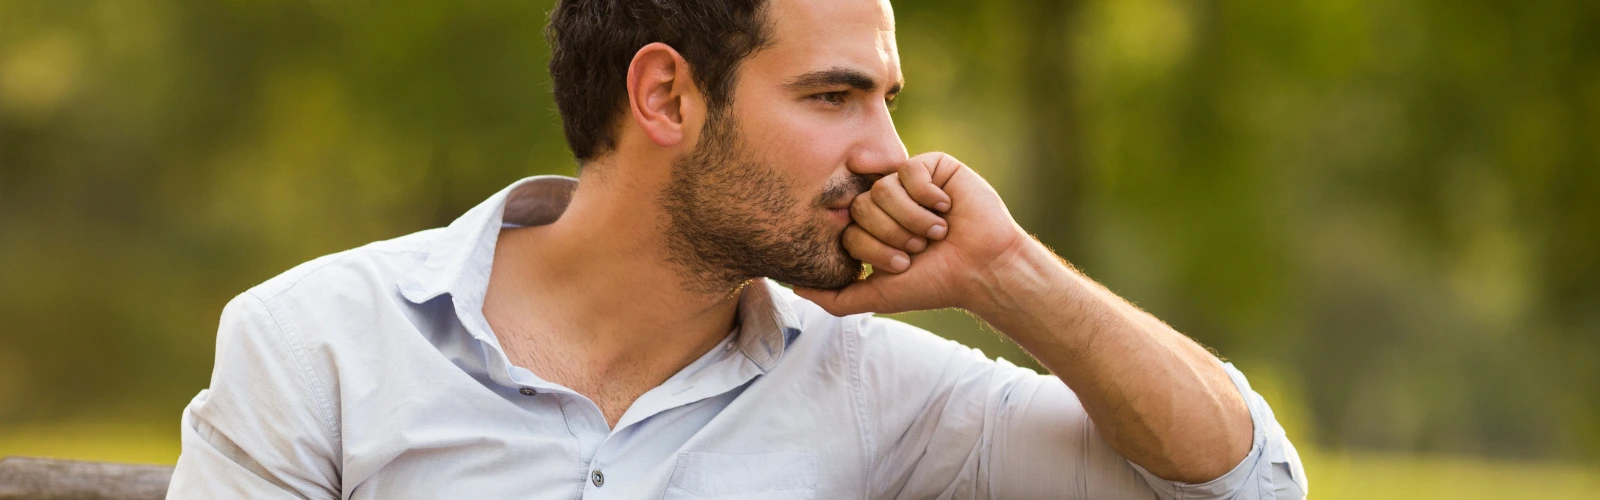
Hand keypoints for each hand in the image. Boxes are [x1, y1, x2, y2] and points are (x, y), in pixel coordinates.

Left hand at [795, 152, 1030, 315]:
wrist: (981, 269)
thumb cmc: (934, 283)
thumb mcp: (879, 296)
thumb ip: (836, 297)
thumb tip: (794, 289)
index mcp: (872, 229)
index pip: (848, 229)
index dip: (874, 249)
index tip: (903, 264)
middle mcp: (886, 203)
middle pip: (861, 207)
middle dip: (893, 235)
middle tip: (921, 248)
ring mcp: (908, 183)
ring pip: (883, 189)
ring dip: (913, 220)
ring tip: (937, 232)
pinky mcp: (932, 166)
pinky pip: (909, 170)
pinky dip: (928, 197)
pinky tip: (947, 208)